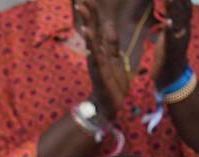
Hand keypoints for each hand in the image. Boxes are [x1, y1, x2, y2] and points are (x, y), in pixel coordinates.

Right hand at [74, 0, 129, 120]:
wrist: (110, 104)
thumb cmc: (112, 83)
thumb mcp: (116, 58)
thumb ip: (112, 42)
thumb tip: (108, 24)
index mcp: (102, 49)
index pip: (98, 26)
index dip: (94, 12)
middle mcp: (96, 53)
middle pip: (92, 28)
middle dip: (88, 13)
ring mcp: (96, 61)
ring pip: (91, 39)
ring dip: (87, 22)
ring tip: (82, 9)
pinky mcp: (99, 70)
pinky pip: (95, 54)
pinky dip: (91, 42)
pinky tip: (88, 32)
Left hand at [152, 0, 192, 89]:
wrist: (172, 76)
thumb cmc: (169, 55)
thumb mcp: (170, 36)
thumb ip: (170, 25)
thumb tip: (169, 14)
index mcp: (184, 28)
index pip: (187, 8)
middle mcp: (184, 32)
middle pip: (183, 12)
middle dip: (178, 0)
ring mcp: (178, 40)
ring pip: (178, 22)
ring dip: (173, 9)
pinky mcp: (170, 50)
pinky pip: (170, 38)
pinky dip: (169, 29)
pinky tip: (168, 21)